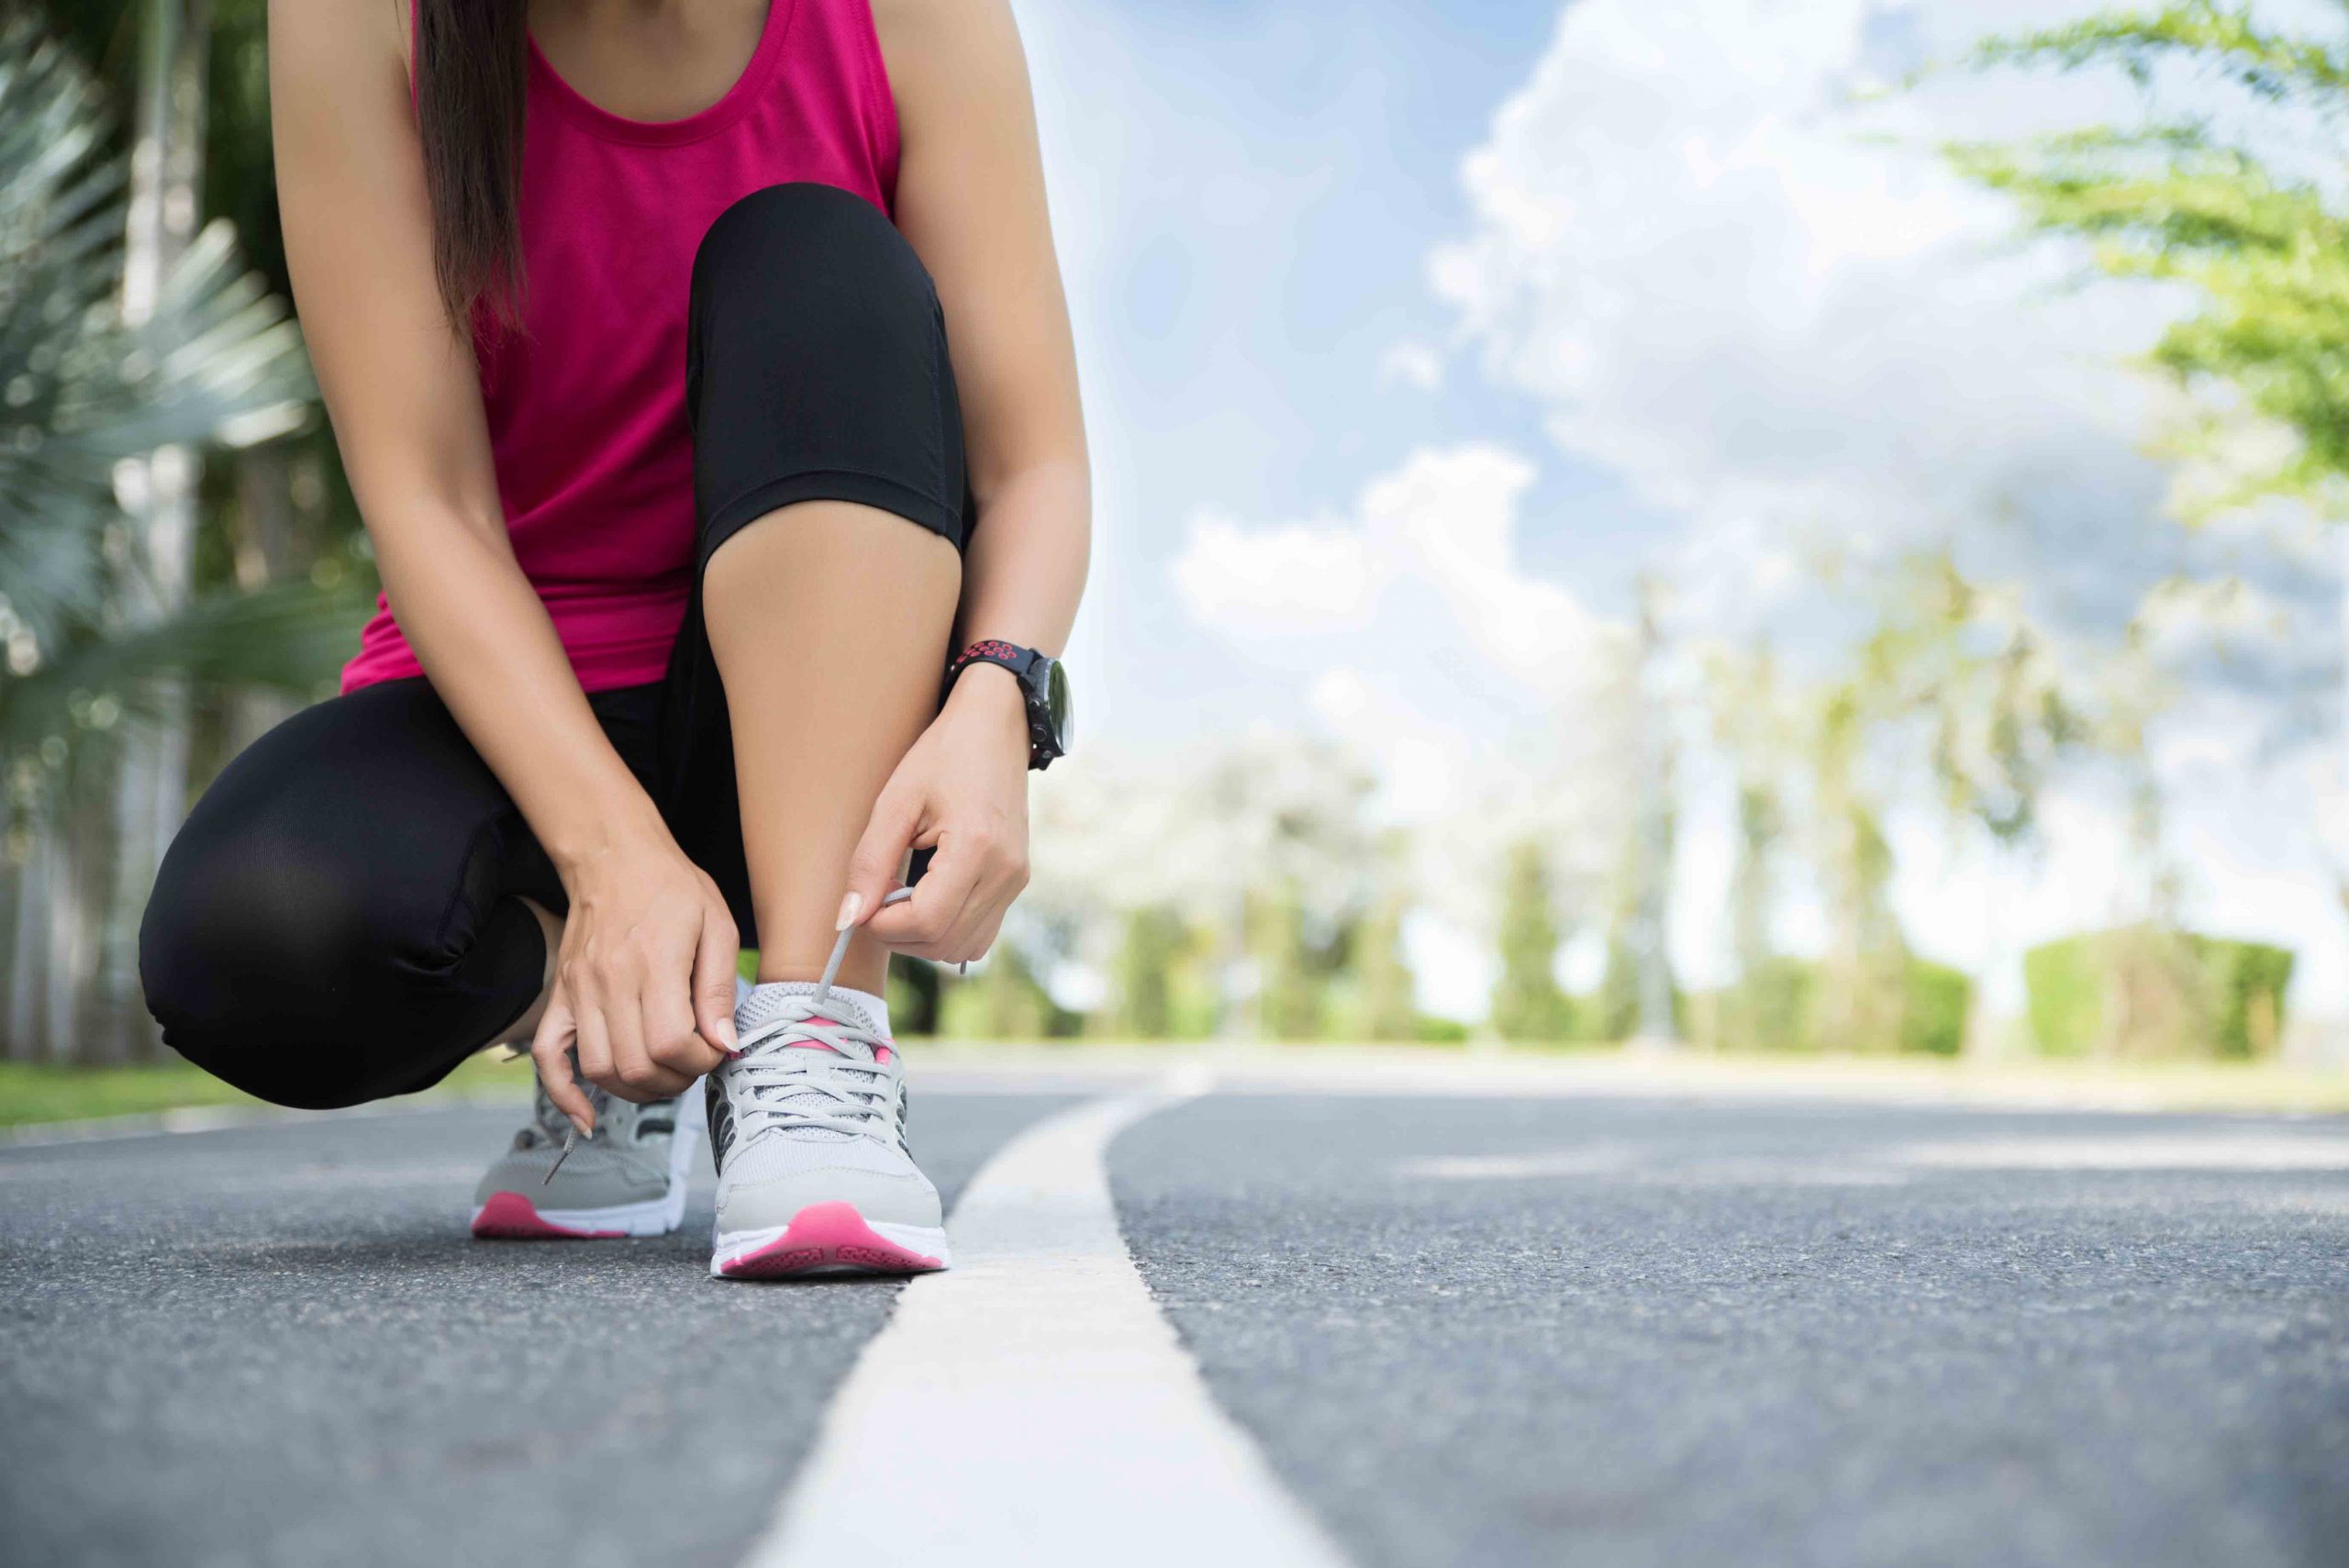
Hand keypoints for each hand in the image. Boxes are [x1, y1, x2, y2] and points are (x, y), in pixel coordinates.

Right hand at [531, 819, 738, 1132]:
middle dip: (676, 1080)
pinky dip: (564, 1093)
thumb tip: (725, 1045)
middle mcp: (608, 982)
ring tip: (664, 1073)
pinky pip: (547, 1056)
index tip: (716, 1048)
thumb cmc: (671, 887)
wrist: (613, 856)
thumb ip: (721, 989)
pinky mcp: (561, 996)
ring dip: (636, 1089)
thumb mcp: (717, 927)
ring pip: (600, 1069)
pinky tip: (587, 1115)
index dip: (700, 1061)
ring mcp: (578, 992)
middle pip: (636, 1066)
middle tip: (695, 1062)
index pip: (671, 1044)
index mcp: (653, 963)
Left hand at [840, 662, 1030, 962]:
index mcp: (977, 847)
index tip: (864, 904)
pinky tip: (928, 898)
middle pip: (945, 943)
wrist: (996, 727)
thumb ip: (870, 862)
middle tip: (877, 898)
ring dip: (923, 937)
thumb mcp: (895, 800)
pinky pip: (980, 933)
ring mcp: (1017, 880)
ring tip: (902, 896)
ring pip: (964, 947)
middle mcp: (1005, 872)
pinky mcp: (1017, 882)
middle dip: (899, 934)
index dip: (884, 926)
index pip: (927, 923)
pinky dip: (948, 930)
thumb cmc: (943, 755)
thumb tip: (849, 918)